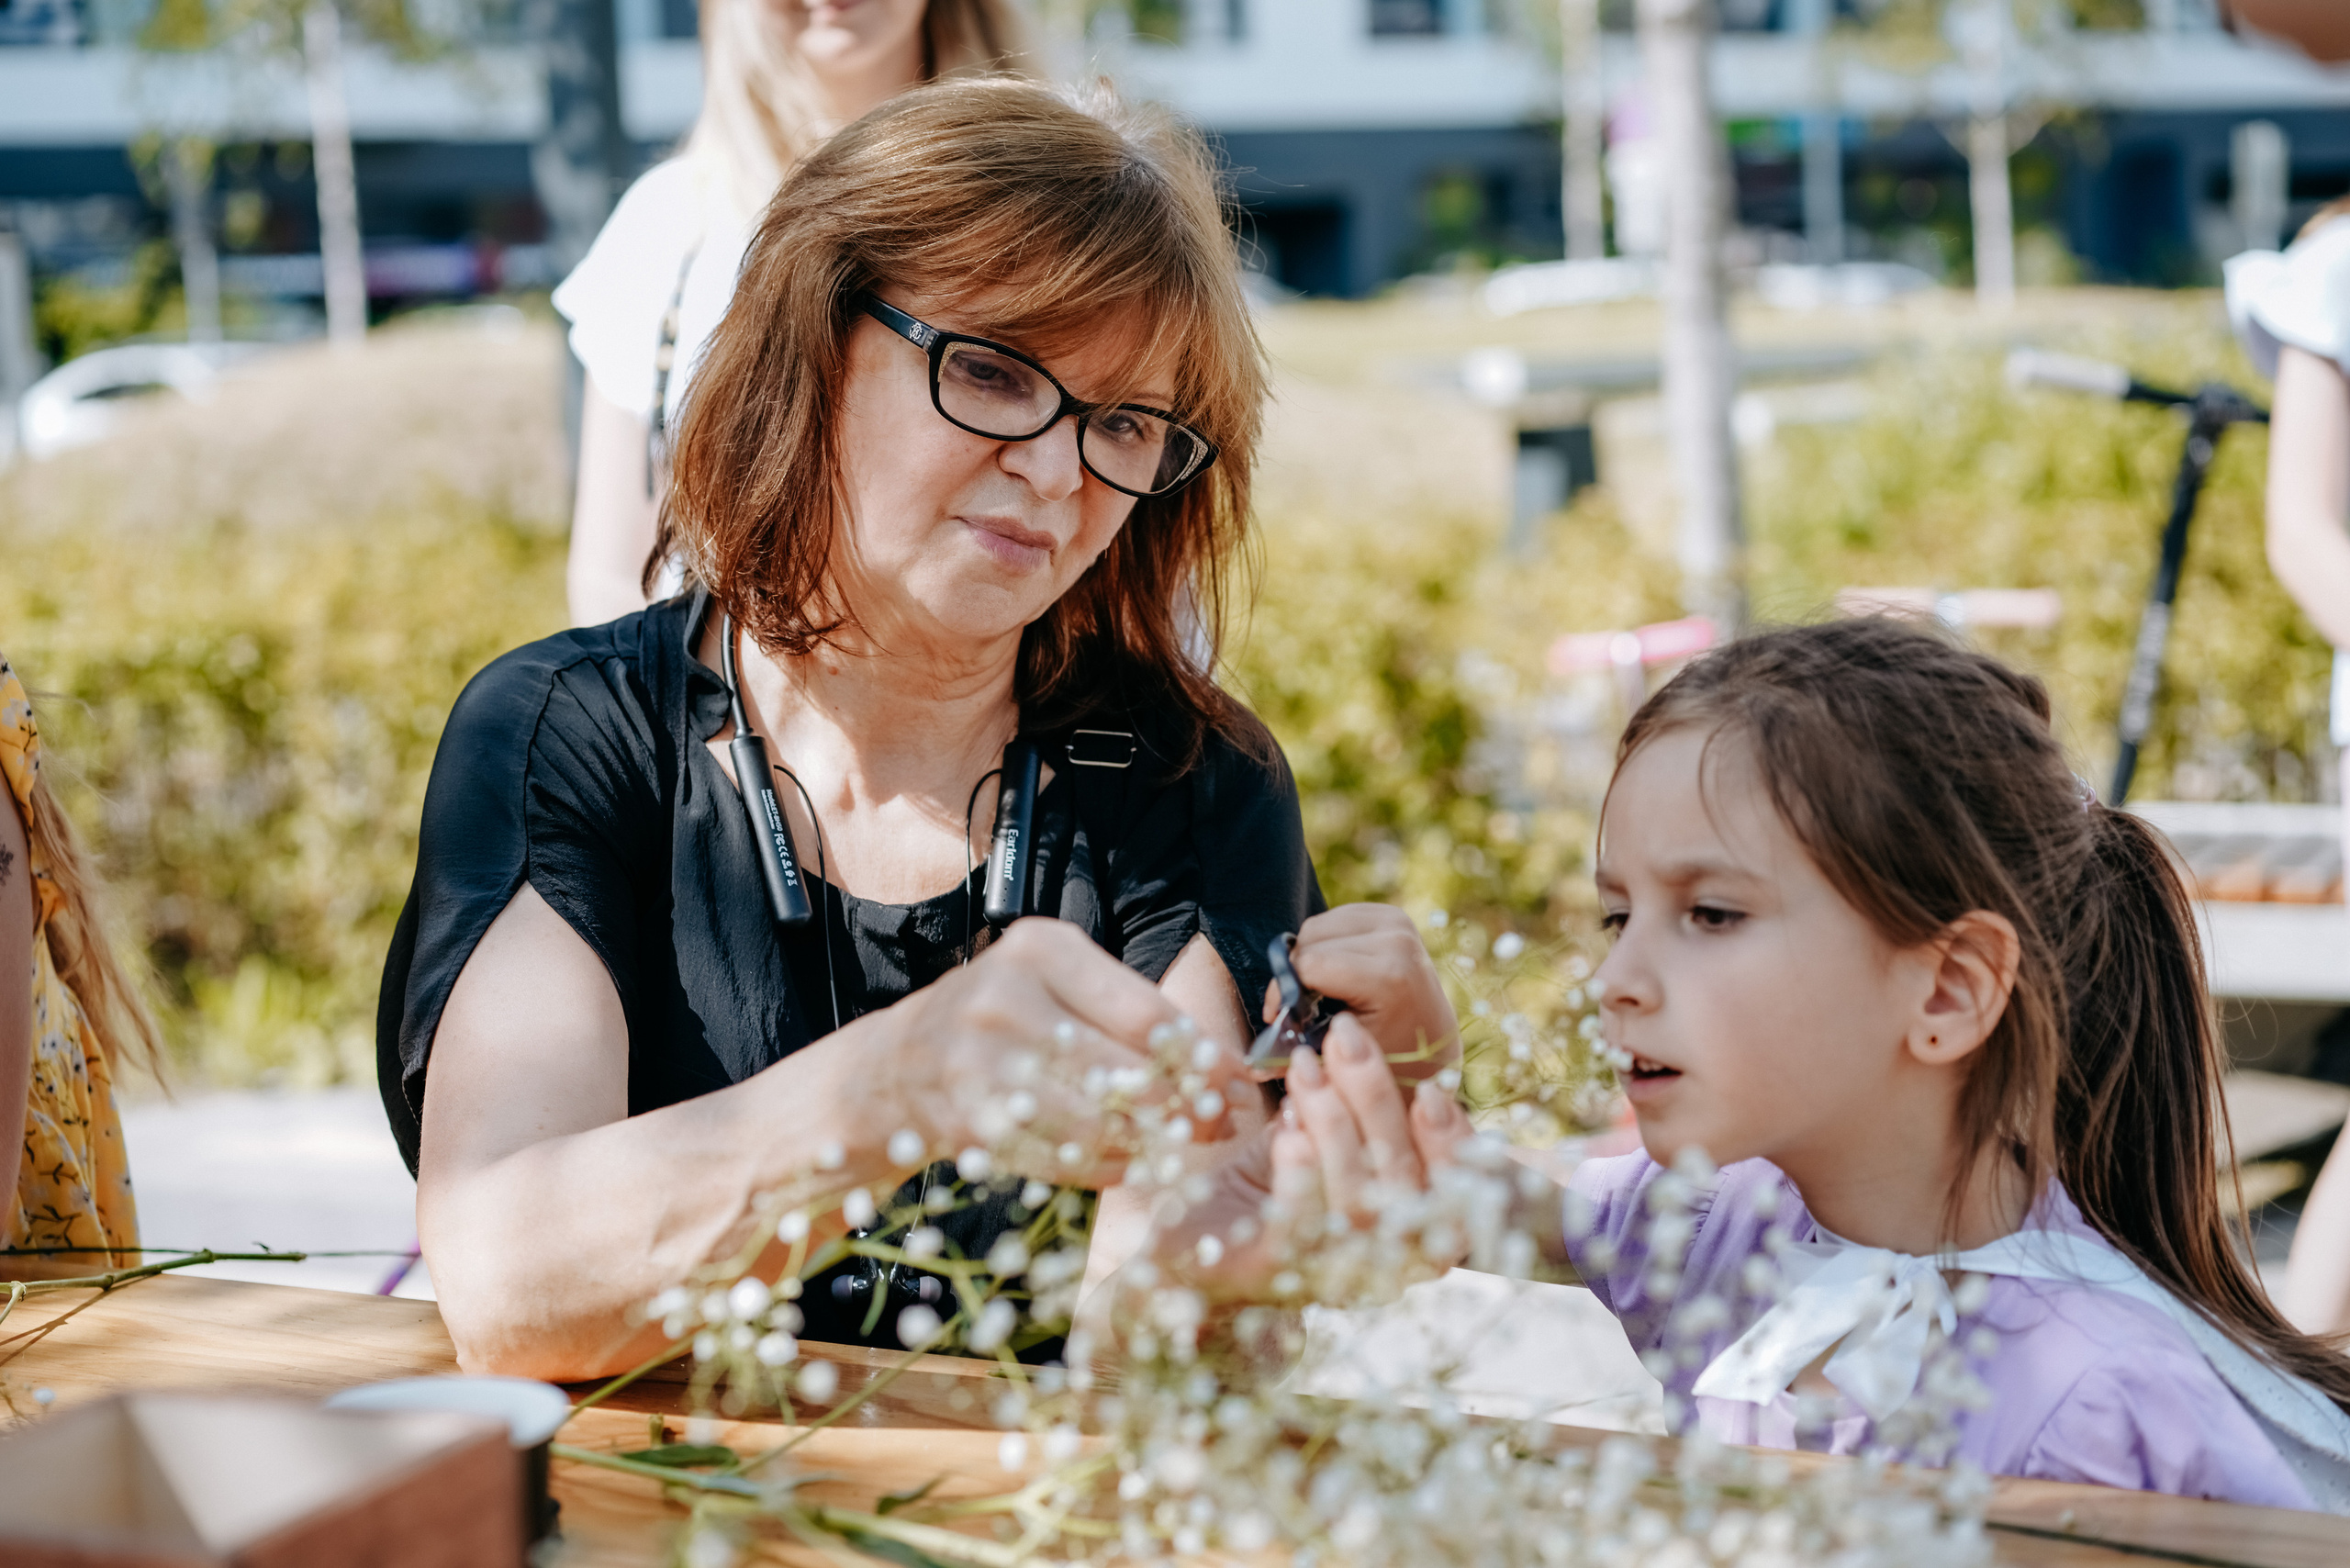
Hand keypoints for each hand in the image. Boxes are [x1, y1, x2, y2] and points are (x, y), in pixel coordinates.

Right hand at [875, 918, 1249, 1185]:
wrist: (898, 1064)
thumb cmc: (1004, 1019)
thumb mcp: (1059, 986)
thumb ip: (1130, 1017)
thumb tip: (1225, 1071)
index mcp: (1043, 949)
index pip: (1147, 1013)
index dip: (1204, 1059)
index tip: (1241, 1088)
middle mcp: (1006, 995)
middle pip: (1125, 1071)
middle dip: (1184, 1108)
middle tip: (1218, 1128)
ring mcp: (979, 1059)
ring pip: (1097, 1122)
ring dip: (1147, 1145)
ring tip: (1175, 1149)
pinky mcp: (967, 1117)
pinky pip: (1060, 1157)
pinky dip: (1103, 1168)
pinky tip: (1125, 1164)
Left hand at [1136, 1017, 1476, 1305]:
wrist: (1183, 1250)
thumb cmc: (1260, 1194)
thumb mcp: (1315, 1145)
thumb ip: (1352, 1113)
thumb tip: (1363, 1050)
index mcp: (1401, 1239)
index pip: (1453, 1199)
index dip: (1451, 1144)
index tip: (1429, 1088)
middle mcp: (1376, 1267)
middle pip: (1402, 1185)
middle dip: (1377, 1100)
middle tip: (1346, 1037)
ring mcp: (1327, 1275)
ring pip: (1357, 1198)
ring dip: (1334, 1119)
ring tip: (1305, 1068)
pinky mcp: (1273, 1273)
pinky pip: (1300, 1223)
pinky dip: (1301, 1169)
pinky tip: (1287, 1127)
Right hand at [1271, 905, 1458, 1079]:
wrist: (1432, 1038)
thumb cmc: (1386, 1056)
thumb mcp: (1342, 1059)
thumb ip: (1297, 1055)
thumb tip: (1252, 1069)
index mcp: (1390, 975)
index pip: (1308, 966)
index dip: (1283, 992)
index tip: (1279, 1019)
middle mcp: (1398, 940)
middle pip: (1309, 942)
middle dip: (1294, 975)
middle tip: (1299, 1008)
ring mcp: (1397, 922)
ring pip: (1316, 927)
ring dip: (1307, 958)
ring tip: (1319, 992)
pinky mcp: (1391, 913)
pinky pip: (1332, 919)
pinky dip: (1324, 945)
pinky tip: (1336, 973)